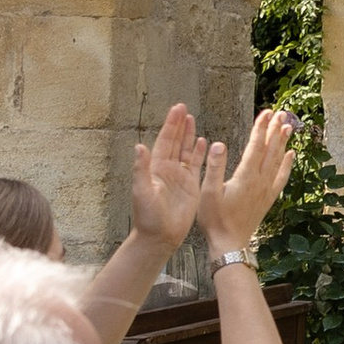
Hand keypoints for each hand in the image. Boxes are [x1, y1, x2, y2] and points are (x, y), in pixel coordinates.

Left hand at [130, 104, 204, 249]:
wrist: (160, 236)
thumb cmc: (147, 217)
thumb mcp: (142, 192)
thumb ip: (141, 169)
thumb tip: (139, 147)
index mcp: (156, 168)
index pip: (165, 141)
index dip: (171, 125)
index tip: (177, 110)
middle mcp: (168, 169)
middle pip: (175, 141)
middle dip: (179, 125)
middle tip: (183, 108)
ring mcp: (180, 177)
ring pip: (186, 151)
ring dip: (189, 135)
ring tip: (192, 119)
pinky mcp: (191, 186)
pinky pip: (197, 166)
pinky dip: (200, 153)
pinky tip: (203, 142)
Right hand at [200, 107, 298, 249]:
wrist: (230, 243)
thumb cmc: (214, 220)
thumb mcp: (207, 192)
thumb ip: (214, 167)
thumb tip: (219, 144)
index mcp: (245, 177)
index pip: (255, 146)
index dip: (261, 128)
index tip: (266, 112)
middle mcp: (260, 181)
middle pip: (270, 150)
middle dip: (275, 129)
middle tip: (281, 112)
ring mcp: (266, 190)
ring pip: (278, 161)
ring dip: (282, 142)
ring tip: (288, 126)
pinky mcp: (268, 198)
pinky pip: (281, 177)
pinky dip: (287, 164)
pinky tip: (290, 155)